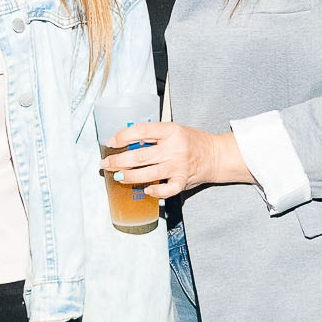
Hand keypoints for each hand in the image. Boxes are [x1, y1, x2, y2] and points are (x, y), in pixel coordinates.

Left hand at [100, 121, 248, 198]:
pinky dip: (154, 191)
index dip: (123, 136)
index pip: (142, 131)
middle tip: (106, 163)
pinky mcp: (182, 181)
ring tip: (117, 176)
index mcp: (171, 131)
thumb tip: (125, 141)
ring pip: (147, 174)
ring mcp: (178, 166)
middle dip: (118, 161)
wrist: (215, 156)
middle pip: (140, 156)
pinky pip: (165, 190)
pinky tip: (145, 190)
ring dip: (128, 176)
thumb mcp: (174, 130)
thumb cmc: (192, 141)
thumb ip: (153, 134)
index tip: (111, 142)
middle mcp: (174, 148)